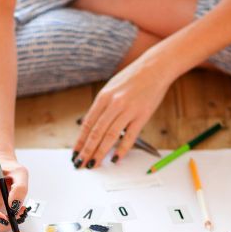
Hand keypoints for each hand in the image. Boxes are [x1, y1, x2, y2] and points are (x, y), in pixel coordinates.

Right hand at [0, 158, 28, 231]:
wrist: (4, 169)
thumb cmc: (9, 169)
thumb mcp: (20, 173)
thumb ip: (20, 188)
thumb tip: (14, 206)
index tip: (4, 218)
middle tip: (17, 216)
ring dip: (1, 225)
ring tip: (16, 213)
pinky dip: (0, 225)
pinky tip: (10, 215)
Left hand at [73, 53, 172, 167]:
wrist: (155, 67)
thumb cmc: (133, 78)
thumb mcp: (111, 88)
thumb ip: (102, 107)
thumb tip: (91, 126)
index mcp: (103, 97)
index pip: (87, 124)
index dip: (80, 141)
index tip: (75, 153)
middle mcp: (113, 103)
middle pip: (96, 132)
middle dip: (87, 151)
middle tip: (81, 164)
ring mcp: (128, 109)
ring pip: (110, 136)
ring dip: (100, 153)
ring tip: (94, 164)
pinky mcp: (142, 115)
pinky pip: (130, 136)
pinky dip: (122, 149)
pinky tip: (115, 158)